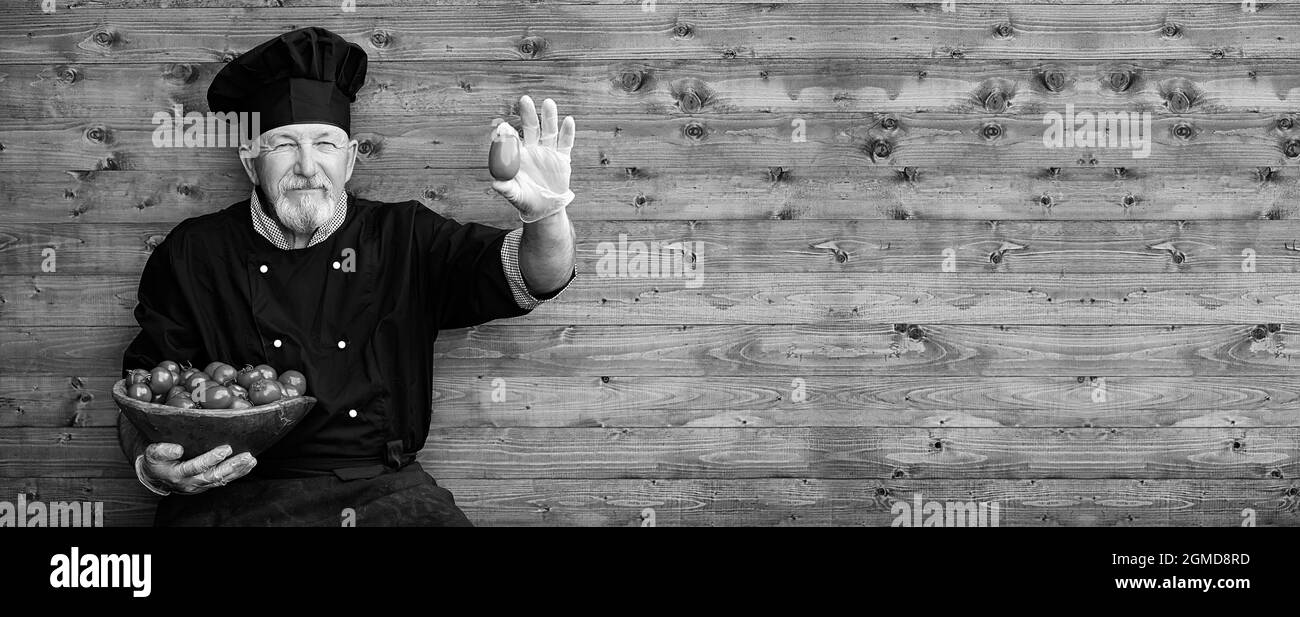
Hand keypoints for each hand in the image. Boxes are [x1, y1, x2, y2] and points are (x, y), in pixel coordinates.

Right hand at [140, 443, 256, 494]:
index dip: (211, 458)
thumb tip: (177, 449)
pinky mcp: (205, 485)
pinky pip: (223, 481)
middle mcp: (189, 483)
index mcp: (176, 474)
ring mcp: (199, 486)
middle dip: (231, 466)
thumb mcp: (152, 453)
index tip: (225, 449)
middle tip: (246, 456)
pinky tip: (248, 465)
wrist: (156, 476)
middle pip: (213, 476)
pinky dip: (237, 474)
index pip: (196, 467)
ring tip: (251, 460)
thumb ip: (162, 450)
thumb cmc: (155, 461)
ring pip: (221, 480)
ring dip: (238, 470)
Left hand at [490, 95, 575, 222]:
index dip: (508, 131)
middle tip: (524, 100)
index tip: (504, 126)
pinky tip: (568, 121)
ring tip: (548, 103)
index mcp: (518, 155)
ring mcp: (548, 151)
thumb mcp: (515, 196)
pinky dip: (568, 132)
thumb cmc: (525, 199)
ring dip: (549, 117)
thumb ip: (506, 188)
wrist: (544, 207)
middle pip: (531, 128)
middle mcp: (532, 148)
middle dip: (528, 114)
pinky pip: (565, 143)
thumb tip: (495, 183)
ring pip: (549, 131)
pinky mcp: (562, 157)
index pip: (512, 138)